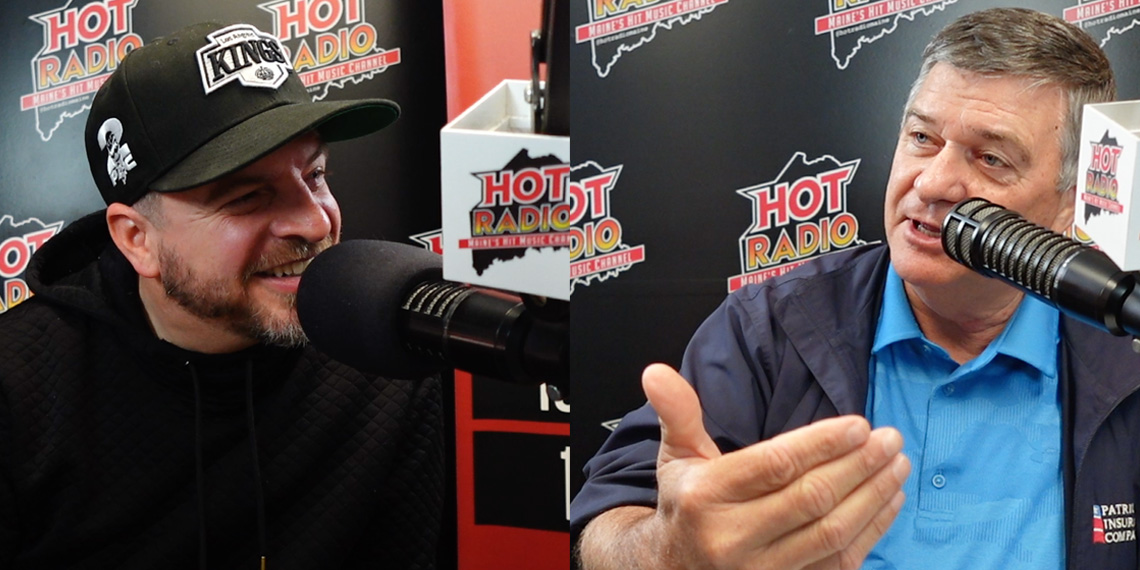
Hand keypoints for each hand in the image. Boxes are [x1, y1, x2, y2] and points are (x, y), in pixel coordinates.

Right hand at [643, 363, 908, 569]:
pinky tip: (889, 501)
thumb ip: (678, 413)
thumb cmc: (686, 505)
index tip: (859, 425)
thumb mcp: (676, 457)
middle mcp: (732, 539)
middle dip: (859, 465)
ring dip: (873, 496)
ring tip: (897, 464)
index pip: (775, 466)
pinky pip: (840, 562)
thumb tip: (656, 373)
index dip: (822, 444)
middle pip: (811, 498)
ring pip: (832, 532)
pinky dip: (872, 530)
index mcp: (706, 498)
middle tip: (889, 439)